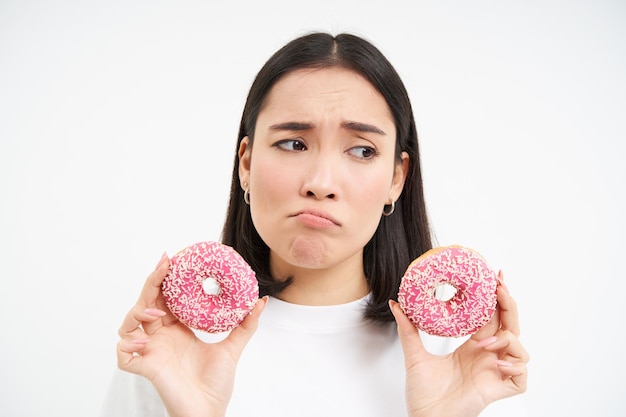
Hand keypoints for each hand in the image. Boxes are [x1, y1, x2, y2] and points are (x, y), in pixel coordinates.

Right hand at [116, 253, 267, 416]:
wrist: (209, 410)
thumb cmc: (216, 382)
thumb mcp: (233, 347)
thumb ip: (246, 324)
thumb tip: (261, 301)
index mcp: (177, 328)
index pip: (164, 296)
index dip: (164, 277)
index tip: (171, 258)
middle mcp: (161, 337)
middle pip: (145, 302)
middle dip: (150, 283)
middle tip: (163, 266)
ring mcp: (151, 352)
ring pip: (127, 325)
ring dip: (136, 312)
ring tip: (155, 313)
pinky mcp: (146, 368)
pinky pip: (123, 355)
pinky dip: (128, 346)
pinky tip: (146, 343)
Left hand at [390, 271, 528, 416]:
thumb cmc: (423, 392)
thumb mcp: (414, 354)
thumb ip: (408, 328)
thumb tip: (396, 303)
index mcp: (473, 346)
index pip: (491, 316)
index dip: (496, 297)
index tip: (494, 276)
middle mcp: (487, 356)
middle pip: (510, 325)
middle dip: (508, 305)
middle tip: (500, 286)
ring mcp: (495, 373)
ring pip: (520, 349)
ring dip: (507, 340)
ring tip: (484, 343)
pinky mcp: (499, 390)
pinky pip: (521, 377)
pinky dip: (515, 366)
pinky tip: (499, 363)